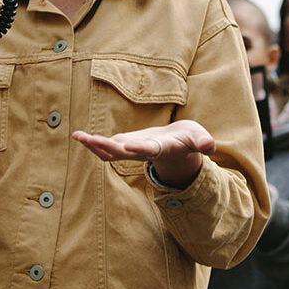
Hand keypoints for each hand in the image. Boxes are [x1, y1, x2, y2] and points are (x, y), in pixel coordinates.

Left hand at [72, 119, 215, 188]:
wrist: (180, 148)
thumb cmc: (191, 140)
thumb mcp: (200, 139)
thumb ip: (203, 142)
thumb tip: (211, 147)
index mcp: (161, 148)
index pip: (149, 150)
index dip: (139, 148)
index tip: (126, 146)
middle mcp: (143, 152)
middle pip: (122, 152)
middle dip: (106, 146)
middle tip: (89, 138)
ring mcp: (132, 151)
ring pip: (110, 152)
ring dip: (94, 145)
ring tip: (78, 136)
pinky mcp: (126, 146)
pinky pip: (106, 148)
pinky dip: (93, 143)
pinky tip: (80, 136)